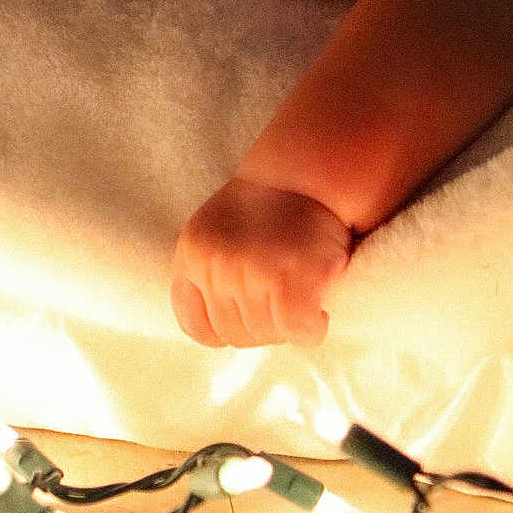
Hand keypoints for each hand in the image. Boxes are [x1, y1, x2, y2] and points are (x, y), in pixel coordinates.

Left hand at [170, 175, 353, 347]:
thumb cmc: (270, 206)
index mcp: (193, 253)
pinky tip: (319, 307)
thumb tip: (220, 330)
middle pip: (235, 336)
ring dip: (289, 325)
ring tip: (302, 292)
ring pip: (267, 336)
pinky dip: (313, 328)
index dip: (225, 328)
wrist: (312, 175)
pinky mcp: (290, 284)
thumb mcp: (219, 233)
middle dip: (264, 325)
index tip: (249, 315)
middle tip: (285, 297)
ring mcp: (251, 275)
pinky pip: (299, 333)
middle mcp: (215, 266)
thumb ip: (212, 273)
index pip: (198, 326)